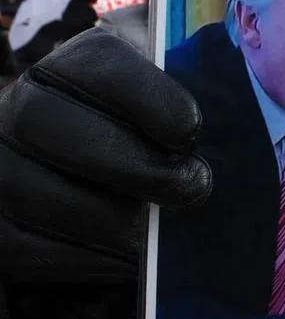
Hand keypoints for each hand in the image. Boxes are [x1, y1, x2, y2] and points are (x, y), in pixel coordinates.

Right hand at [0, 29, 211, 281]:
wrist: (104, 168)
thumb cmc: (154, 130)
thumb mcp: (171, 98)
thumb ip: (191, 98)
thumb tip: (226, 117)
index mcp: (76, 61)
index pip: (98, 62)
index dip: (146, 95)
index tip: (191, 131)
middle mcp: (23, 102)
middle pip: (49, 122)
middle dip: (130, 163)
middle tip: (193, 187)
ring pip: (33, 190)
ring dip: (108, 218)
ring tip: (160, 232)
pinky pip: (23, 246)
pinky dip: (83, 257)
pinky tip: (128, 257)